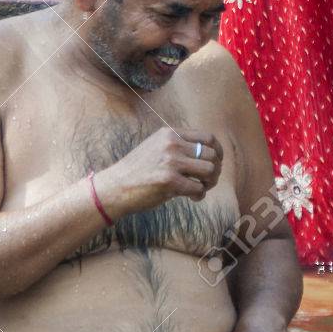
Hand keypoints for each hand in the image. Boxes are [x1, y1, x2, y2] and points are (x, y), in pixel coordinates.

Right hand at [92, 127, 223, 218]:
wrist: (114, 187)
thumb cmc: (137, 171)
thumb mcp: (156, 147)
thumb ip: (178, 146)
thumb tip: (210, 155)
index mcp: (170, 133)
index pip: (208, 137)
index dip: (218, 151)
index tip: (217, 162)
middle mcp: (172, 144)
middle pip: (212, 154)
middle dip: (215, 170)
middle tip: (208, 181)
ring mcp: (171, 162)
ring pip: (210, 170)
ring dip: (210, 182)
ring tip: (201, 188)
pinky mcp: (170, 181)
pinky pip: (199, 188)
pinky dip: (199, 195)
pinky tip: (192, 197)